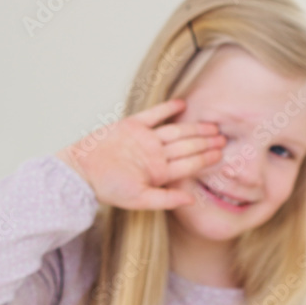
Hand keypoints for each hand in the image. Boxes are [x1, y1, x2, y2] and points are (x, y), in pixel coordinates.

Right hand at [55, 99, 225, 210]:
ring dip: (193, 128)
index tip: (221, 154)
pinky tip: (182, 104)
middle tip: (224, 137)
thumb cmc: (108, 188)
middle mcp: (155, 155)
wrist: (82, 171)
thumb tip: (192, 200)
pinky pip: (154, 115)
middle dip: (205, 142)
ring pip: (175, 131)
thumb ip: (166, 200)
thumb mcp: (138, 199)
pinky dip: (167, 109)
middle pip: (186, 146)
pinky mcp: (132, 125)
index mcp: (159, 173)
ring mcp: (145, 139)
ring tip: (211, 125)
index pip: (188, 164)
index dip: (205, 158)